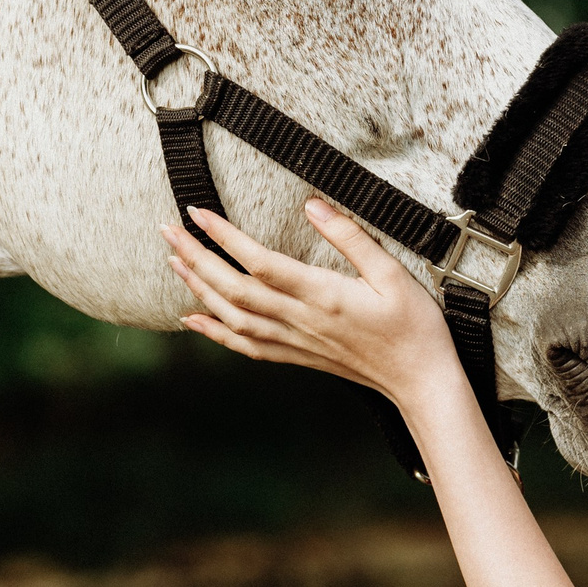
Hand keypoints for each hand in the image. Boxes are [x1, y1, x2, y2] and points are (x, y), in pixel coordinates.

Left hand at [163, 202, 462, 406]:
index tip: (197, 212)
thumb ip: (351, 237)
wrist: (420, 381)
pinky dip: (213, 332)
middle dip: (196, 258)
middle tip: (167, 230)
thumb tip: (312, 204)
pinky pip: (245, 346)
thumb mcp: (393, 273)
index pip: (260, 262)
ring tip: (174, 260)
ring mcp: (295, 342)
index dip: (224, 238)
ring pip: (233, 317)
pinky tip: (192, 319)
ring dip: (198, 289)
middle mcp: (300, 321)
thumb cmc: (414, 326)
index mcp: (323, 295)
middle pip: (234, 289)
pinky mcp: (296, 356)